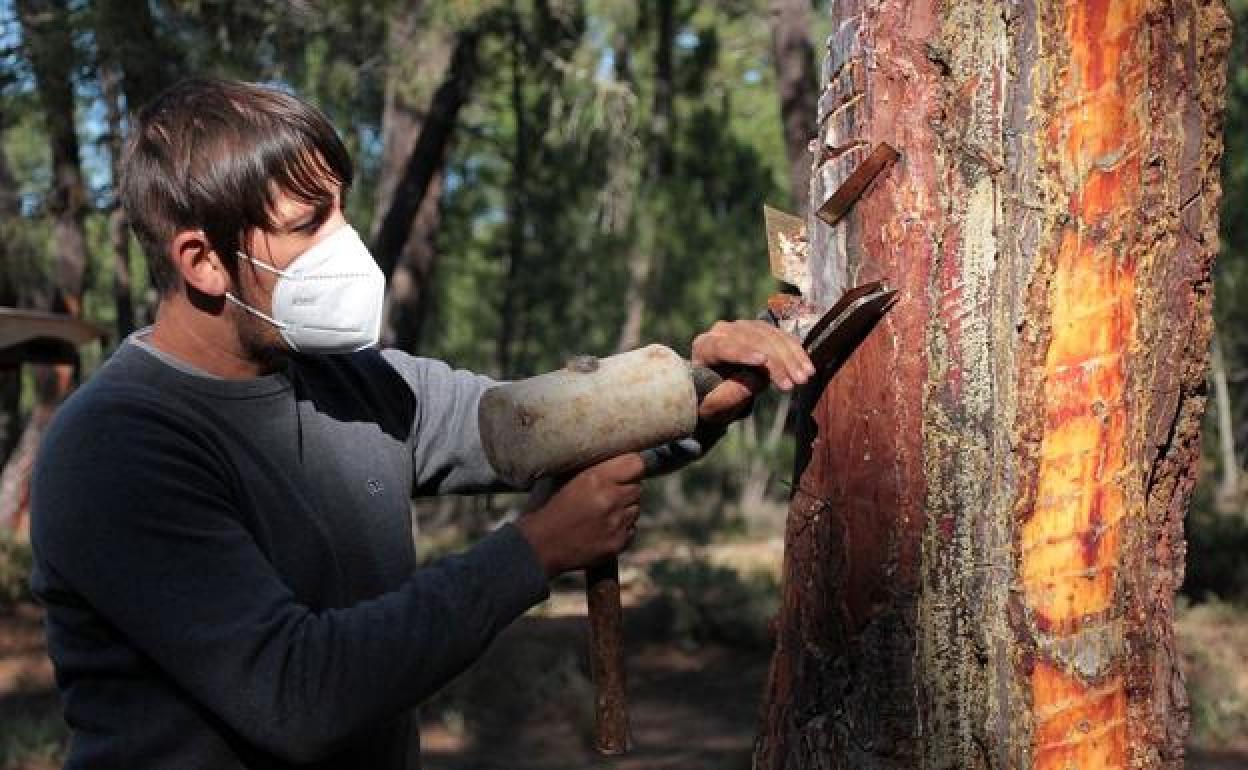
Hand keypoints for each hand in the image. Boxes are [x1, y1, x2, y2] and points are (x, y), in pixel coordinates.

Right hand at [513, 454, 644, 576]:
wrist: (537, 546)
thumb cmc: (545, 507)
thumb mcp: (561, 477)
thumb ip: (588, 467)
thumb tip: (608, 457)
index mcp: (596, 479)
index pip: (636, 464)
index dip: (631, 465)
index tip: (625, 469)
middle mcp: (611, 500)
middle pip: (637, 487)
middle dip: (625, 488)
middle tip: (607, 493)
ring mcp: (616, 524)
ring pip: (635, 509)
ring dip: (624, 509)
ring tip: (601, 513)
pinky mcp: (617, 544)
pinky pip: (631, 530)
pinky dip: (620, 528)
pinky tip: (600, 529)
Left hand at [690, 320, 814, 422]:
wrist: (718, 390)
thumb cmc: (712, 400)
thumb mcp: (715, 406)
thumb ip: (730, 394)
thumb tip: (758, 379)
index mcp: (705, 346)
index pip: (724, 346)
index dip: (743, 353)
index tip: (762, 362)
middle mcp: (723, 331)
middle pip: (752, 340)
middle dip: (776, 361)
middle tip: (795, 383)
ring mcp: (743, 327)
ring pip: (770, 336)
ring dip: (791, 357)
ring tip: (804, 378)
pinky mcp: (761, 330)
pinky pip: (781, 336)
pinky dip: (796, 351)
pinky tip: (807, 367)